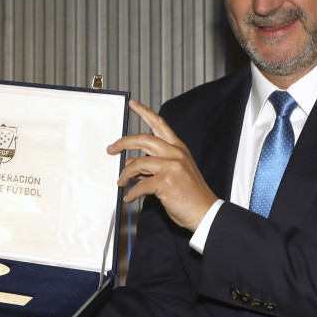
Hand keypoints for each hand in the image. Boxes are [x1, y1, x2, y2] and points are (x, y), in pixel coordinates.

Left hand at [107, 99, 218, 230]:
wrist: (205, 212)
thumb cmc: (190, 194)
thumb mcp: (173, 173)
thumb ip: (152, 165)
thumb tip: (130, 163)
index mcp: (178, 148)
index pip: (160, 124)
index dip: (144, 112)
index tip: (133, 104)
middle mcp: (175, 154)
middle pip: (143, 139)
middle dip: (123, 143)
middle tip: (111, 149)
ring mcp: (171, 167)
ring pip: (138, 163)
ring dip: (125, 175)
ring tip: (121, 183)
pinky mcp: (165, 183)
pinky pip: (140, 185)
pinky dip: (132, 193)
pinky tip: (129, 197)